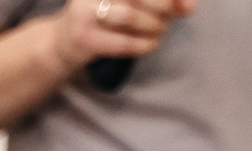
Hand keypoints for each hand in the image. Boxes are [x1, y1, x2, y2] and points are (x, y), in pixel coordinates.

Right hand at [54, 0, 189, 70]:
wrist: (62, 44)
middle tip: (172, 18)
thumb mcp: (130, 1)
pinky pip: (122, 43)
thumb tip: (190, 7)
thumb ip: (160, 1)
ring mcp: (84, 12)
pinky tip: (150, 45)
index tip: (188, 7)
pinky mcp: (83, 37)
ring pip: (130, 16)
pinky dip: (143, 45)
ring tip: (159, 32)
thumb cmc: (104, 18)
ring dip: (153, 27)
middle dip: (165, 7)